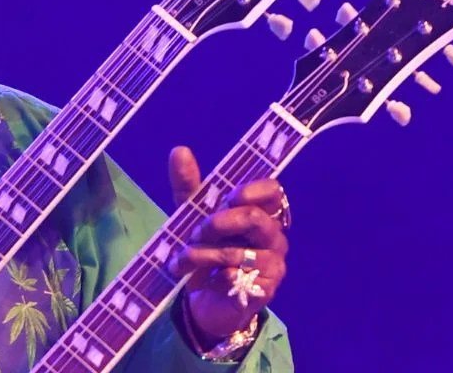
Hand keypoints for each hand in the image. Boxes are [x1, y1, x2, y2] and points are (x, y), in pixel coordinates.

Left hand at [166, 146, 288, 342]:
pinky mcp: (264, 292)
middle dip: (218, 222)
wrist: (205, 301)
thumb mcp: (192, 216)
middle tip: (194, 232)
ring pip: (240, 251)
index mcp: (260, 214)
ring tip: (182, 260)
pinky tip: (208, 279)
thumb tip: (179, 150)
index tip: (229, 196)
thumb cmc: (206, 251)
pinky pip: (240, 278)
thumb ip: (188, 186)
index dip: (252, 190)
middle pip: (256, 218)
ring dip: (203, 253)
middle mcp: (273, 238)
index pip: (273, 192)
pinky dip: (216, 276)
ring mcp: (272, 266)